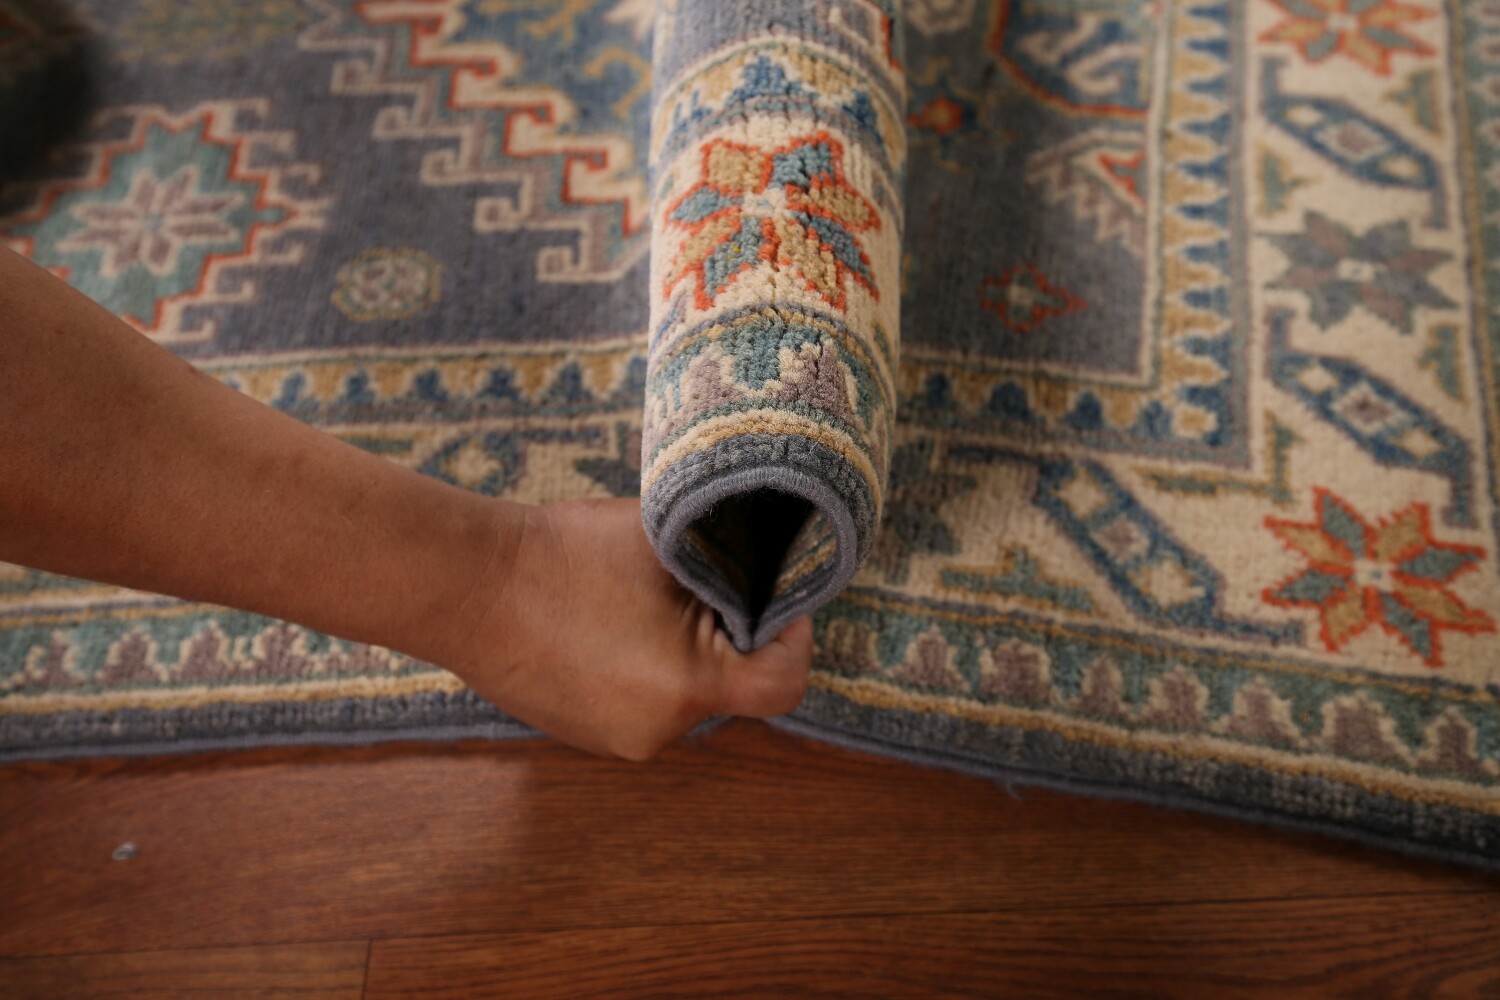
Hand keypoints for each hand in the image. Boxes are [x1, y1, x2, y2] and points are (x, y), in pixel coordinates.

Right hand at [449, 498, 812, 759]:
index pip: (782, 681)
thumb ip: (729, 563)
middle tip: (696, 583)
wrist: (464, 584)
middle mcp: (658, 730)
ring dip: (683, 651)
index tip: (774, 598)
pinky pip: (644, 702)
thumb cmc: (564, 554)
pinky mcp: (587, 734)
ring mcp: (618, 739)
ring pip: (687, 692)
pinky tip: (606, 623)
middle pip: (732, 685)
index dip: (791, 636)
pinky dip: (643, 667)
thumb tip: (769, 568)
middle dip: (726, 634)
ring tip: (638, 599)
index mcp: (687, 685)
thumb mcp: (668, 542)